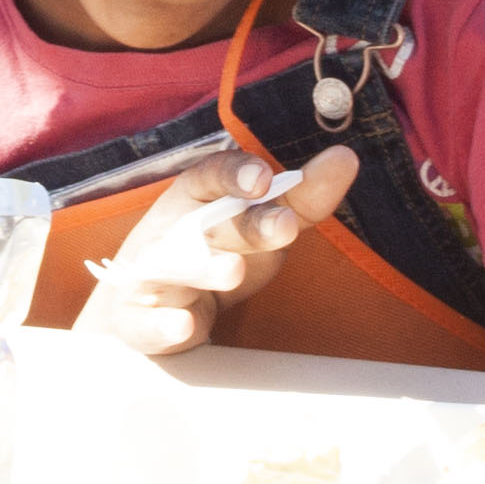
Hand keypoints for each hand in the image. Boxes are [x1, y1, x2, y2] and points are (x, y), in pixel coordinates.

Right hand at [74, 145, 358, 355]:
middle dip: (246, 225)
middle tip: (285, 226)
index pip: (212, 175)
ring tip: (233, 271)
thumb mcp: (256, 223)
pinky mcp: (140, 320)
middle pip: (209, 224)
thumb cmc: (212, 251)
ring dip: (204, 268)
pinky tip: (183, 324)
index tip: (265, 178)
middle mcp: (171, 230)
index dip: (237, 174)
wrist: (145, 304)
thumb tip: (345, 159)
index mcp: (196, 198)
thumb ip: (300, 198)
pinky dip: (164, 324)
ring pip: (175, 268)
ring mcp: (151, 275)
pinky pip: (148, 323)